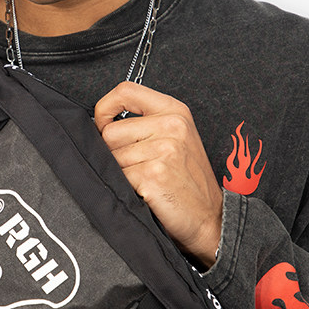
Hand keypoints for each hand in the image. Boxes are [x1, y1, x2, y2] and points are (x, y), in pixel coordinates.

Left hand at [94, 81, 221, 267]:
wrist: (210, 217)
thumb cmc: (188, 179)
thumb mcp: (176, 137)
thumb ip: (144, 122)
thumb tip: (99, 123)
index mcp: (175, 111)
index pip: (126, 91)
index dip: (105, 107)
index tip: (102, 123)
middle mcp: (171, 125)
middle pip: (110, 131)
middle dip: (112, 152)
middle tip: (135, 166)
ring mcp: (164, 150)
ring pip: (111, 157)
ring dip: (120, 173)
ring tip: (144, 180)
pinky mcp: (153, 175)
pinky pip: (117, 177)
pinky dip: (125, 188)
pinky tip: (145, 191)